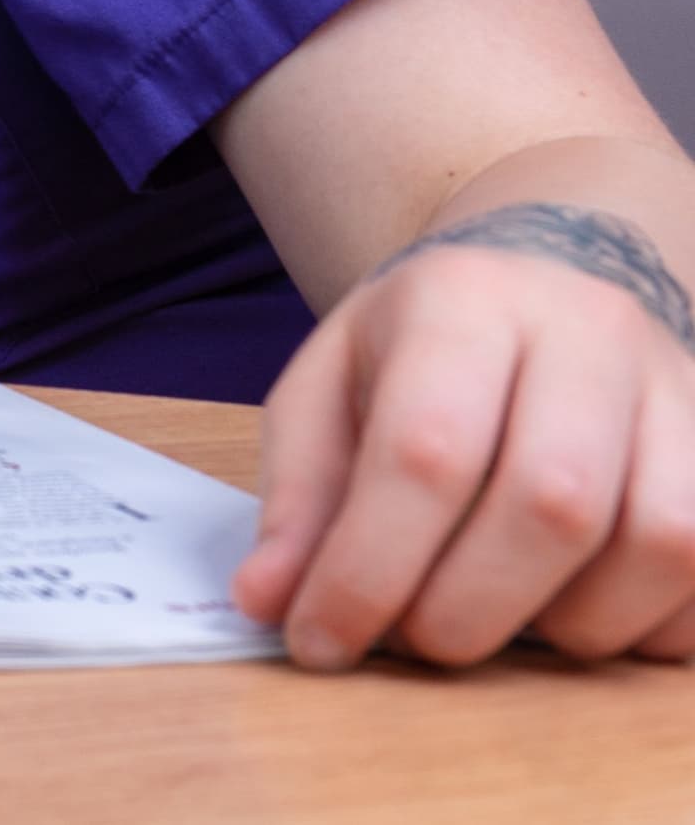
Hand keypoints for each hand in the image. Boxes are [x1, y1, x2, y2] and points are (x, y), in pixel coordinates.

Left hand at [235, 206, 694, 667]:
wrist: (545, 279)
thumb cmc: (419, 348)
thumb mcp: (328, 388)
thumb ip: (300, 497)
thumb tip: (267, 602)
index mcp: (461, 302)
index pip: (426, 450)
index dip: (370, 567)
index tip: (322, 641)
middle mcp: (586, 333)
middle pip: (553, 501)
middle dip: (471, 607)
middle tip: (416, 641)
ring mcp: (677, 388)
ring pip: (658, 543)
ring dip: (569, 625)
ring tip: (499, 624)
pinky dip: (646, 626)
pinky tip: (575, 615)